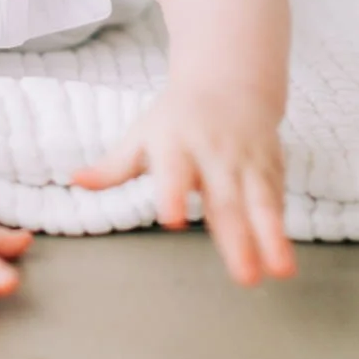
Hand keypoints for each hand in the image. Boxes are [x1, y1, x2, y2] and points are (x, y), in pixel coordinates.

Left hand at [69, 81, 296, 286]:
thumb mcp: (142, 136)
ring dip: (272, 237)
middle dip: (237, 238)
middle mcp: (214, 152)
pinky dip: (280, 227)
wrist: (229, 81)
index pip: (173, 170)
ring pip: (260, 200)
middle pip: (224, 198)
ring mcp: (246, 159)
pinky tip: (283, 260)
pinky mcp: (271, 166)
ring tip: (281, 271)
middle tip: (245, 277)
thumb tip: (75, 180)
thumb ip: (114, 166)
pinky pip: (276, 197)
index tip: (170, 221)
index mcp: (176, 143)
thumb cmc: (176, 118)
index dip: (172, 194)